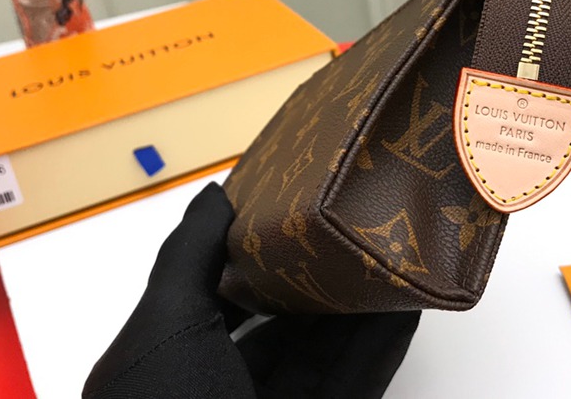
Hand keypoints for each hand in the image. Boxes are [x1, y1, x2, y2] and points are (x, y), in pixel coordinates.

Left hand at [83, 184, 420, 398]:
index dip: (253, 251)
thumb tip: (214, 191)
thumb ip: (187, 255)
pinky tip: (405, 310)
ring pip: (324, 353)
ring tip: (388, 256)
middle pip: (280, 321)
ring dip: (358, 308)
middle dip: (314, 276)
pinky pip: (357, 384)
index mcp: (177, 359)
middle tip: (350, 228)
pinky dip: (382, 349)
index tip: (290, 210)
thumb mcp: (165, 324)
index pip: (221, 291)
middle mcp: (224, 388)